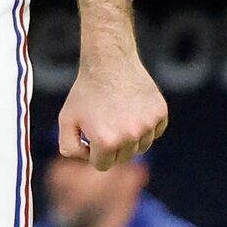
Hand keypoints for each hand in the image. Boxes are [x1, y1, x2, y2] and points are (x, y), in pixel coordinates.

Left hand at [55, 45, 167, 170]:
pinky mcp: (160, 113)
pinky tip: (134, 109)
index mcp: (106, 142)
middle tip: (106, 122)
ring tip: (119, 115)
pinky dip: (147, 126)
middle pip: (123, 158)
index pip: (103, 164)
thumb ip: (69, 147)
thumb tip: (89, 159)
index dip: (94, 150)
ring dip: (131, 137)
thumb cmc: (86, 91)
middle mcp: (130, 136)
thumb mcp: (66, 120)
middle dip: (113, 145)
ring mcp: (148, 125)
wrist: (109, 62)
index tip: (92, 133)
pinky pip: (155, 132)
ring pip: (141, 146)